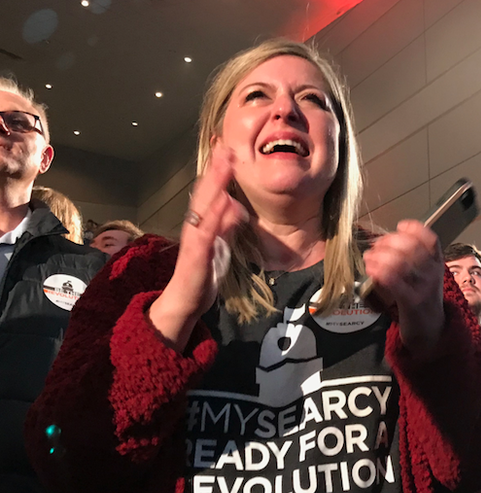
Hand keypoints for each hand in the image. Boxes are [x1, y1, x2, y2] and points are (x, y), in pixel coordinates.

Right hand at [148, 146, 248, 349]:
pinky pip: (206, 234)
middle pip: (205, 192)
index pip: (210, 192)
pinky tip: (224, 203)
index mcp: (201, 223)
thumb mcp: (220, 244)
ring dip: (214, 184)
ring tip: (225, 164)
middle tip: (226, 145)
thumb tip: (237, 206)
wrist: (186, 301)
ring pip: (204, 207)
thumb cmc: (202, 273)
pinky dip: (215, 218)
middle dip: (216, 169)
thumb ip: (226, 225)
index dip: (218, 170)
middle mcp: (195, 226)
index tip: (227, 148)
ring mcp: (195, 240)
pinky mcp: (197, 256)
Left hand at [363, 220, 443, 355]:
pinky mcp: (412, 302)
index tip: (399, 227)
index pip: (431, 239)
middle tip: (375, 246)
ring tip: (369, 258)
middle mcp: (433, 273)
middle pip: (412, 247)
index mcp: (437, 264)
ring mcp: (424, 288)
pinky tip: (371, 270)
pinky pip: (394, 281)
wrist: (431, 331)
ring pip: (400, 262)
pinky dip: (380, 272)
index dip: (415, 228)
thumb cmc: (422, 301)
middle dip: (389, 242)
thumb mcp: (424, 277)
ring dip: (380, 256)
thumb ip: (411, 260)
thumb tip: (384, 242)